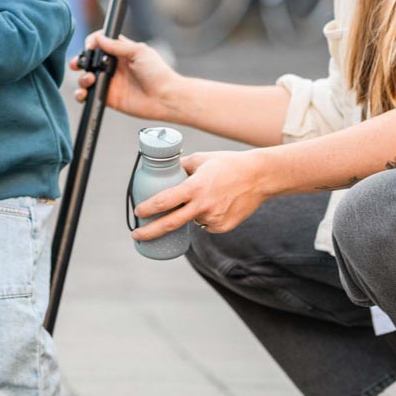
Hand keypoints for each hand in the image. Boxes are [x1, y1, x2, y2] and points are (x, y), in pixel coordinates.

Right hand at [70, 31, 177, 116]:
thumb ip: (117, 45)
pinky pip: (88, 95)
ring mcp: (109, 82)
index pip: (101, 42)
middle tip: (78, 63)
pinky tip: (84, 93)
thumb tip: (99, 38)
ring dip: (81, 78)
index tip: (90, 46)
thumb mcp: (139, 52)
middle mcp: (113, 66)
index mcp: (121, 52)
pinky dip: (81, 94)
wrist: (165, 97)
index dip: (92, 42)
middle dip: (79, 60)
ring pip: (85, 77)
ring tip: (89, 79)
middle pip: (89, 60)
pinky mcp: (108, 97)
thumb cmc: (158, 73)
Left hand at [132, 149, 269, 239]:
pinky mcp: (223, 227)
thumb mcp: (201, 159)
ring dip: (189, 213)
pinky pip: (205, 224)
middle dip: (149, 233)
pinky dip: (204, 217)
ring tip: (207, 196)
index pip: (163, 202)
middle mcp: (203, 206)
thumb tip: (162, 169)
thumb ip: (181, 166)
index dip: (146, 209)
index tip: (137, 213)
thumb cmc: (228, 164)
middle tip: (136, 235)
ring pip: (190, 221)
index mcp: (194, 187)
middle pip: (169, 224)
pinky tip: (216, 203)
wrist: (259, 177)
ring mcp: (213, 219)